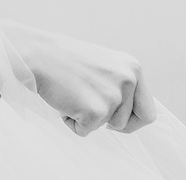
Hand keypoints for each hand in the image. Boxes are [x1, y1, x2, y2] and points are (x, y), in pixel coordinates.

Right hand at [18, 29, 155, 135]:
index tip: (114, 115)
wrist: (37, 54)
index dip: (131, 119)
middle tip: (89, 106)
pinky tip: (63, 99)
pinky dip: (72, 122)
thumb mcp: (104, 65)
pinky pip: (85, 131)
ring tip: (72, 94)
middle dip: (110, 122)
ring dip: (88, 118)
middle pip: (130, 123)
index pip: (148, 110)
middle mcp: (128, 80)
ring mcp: (113, 95)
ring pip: (107, 127)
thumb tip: (130, 112)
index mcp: (133, 67)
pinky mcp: (95, 111)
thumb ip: (120, 84)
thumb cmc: (64, 59)